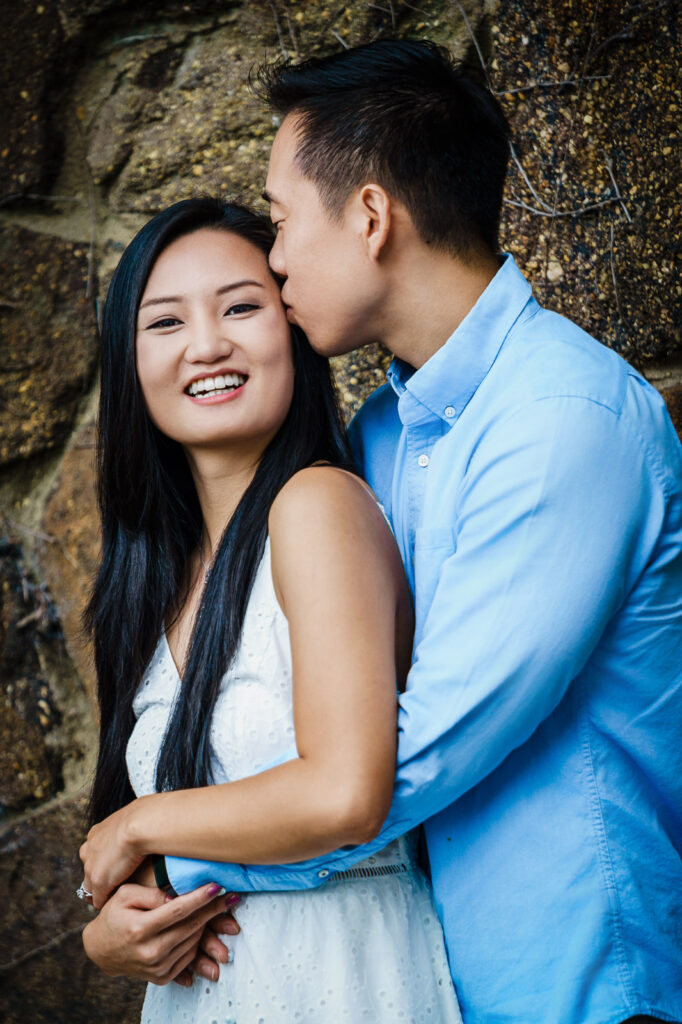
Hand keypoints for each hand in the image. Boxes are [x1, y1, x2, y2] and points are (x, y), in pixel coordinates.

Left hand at [80, 801, 146, 907]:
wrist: (143, 823)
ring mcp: (91, 866)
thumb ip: (135, 826)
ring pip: (91, 886)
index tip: (118, 865)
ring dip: (103, 892)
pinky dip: (107, 902)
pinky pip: (98, 899)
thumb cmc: (148, 817)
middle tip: (117, 883)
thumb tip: (150, 825)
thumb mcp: (137, 818)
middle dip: (100, 876)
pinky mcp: (98, 882)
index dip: (105, 860)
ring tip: (119, 897)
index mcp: (97, 832)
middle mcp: (90, 848)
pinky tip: (121, 903)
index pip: (95, 851)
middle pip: (89, 869)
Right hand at [82, 881, 236, 985]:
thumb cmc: (114, 915)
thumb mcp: (126, 895)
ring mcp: (157, 967)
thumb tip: (178, 897)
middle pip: (190, 927)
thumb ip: (152, 894)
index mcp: (140, 929)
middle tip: (231, 896)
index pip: (178, 911)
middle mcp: (150, 952)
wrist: (101, 950)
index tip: (218, 886)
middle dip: (213, 910)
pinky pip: (189, 956)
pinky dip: (197, 940)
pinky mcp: (162, 977)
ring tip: (218, 908)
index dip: (200, 898)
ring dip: (208, 924)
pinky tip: (202, 926)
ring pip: (193, 941)